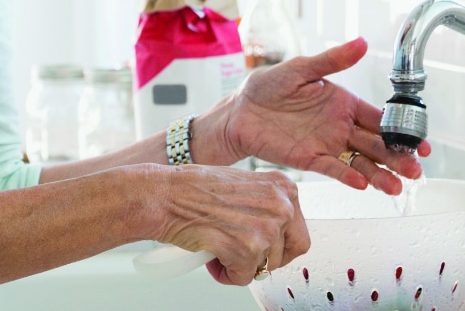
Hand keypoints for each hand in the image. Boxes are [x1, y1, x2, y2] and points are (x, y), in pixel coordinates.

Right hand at [139, 164, 309, 286]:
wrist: (166, 195)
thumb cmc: (194, 188)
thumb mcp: (244, 185)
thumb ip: (265, 205)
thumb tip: (273, 229)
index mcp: (283, 188)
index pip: (298, 232)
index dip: (278, 245)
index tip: (263, 247)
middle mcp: (281, 206)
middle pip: (286, 253)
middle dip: (262, 258)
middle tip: (240, 254)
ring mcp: (265, 229)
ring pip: (263, 267)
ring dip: (241, 265)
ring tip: (220, 251)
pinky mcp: (246, 250)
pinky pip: (243, 277)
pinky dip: (227, 275)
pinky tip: (213, 259)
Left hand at [194, 37, 428, 193]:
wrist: (239, 110)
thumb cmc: (267, 86)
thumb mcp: (301, 69)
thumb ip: (332, 60)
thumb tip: (362, 42)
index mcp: (344, 104)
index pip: (380, 120)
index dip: (402, 132)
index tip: (421, 145)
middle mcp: (341, 126)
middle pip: (377, 145)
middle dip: (398, 158)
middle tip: (416, 171)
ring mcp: (327, 144)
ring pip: (360, 161)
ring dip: (379, 174)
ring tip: (396, 187)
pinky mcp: (310, 159)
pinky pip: (333, 168)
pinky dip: (347, 175)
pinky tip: (362, 183)